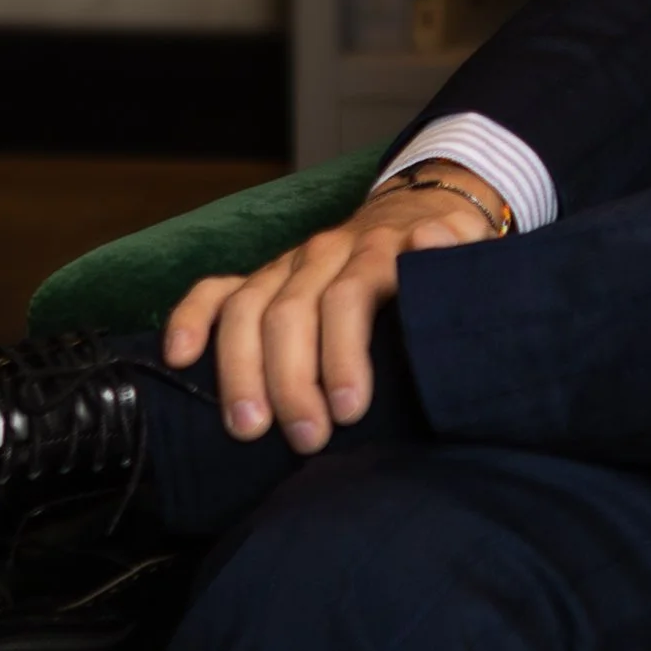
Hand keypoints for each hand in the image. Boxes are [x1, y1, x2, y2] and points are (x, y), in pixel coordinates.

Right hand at [161, 166, 509, 453]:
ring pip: (247, 309)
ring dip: (242, 370)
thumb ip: (457, 252)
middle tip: (307, 441)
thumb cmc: (448, 256)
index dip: (344, 354)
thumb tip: (432, 240)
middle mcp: (325, 253)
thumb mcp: (470, 253)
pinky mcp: (262, 276)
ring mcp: (288, 265)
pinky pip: (214, 291)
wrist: (424, 210)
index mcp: (379, 249)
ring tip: (249, 429)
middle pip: (292, 312)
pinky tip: (179, 359)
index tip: (350, 411)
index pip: (351, 296)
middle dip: (292, 382)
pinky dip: (190, 319)